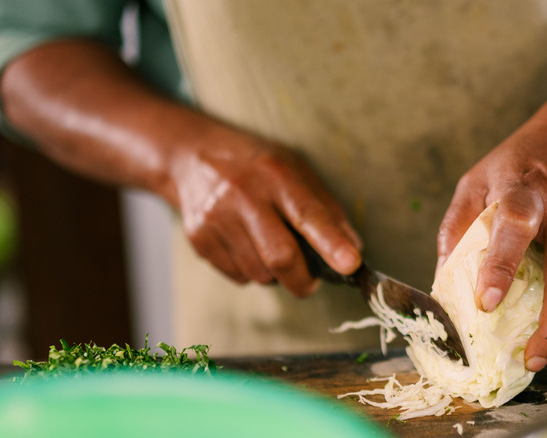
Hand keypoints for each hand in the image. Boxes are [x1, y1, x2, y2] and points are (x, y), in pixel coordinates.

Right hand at [169, 127, 361, 296]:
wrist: (193, 156)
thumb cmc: (258, 167)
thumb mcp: (296, 171)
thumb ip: (326, 209)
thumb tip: (354, 249)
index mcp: (276, 174)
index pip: (308, 214)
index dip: (331, 243)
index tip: (351, 264)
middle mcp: (244, 194)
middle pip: (281, 256)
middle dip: (303, 280)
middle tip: (311, 282)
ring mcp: (217, 216)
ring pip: (259, 273)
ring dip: (275, 275)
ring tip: (270, 249)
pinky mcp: (198, 237)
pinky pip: (237, 276)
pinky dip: (251, 273)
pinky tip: (246, 247)